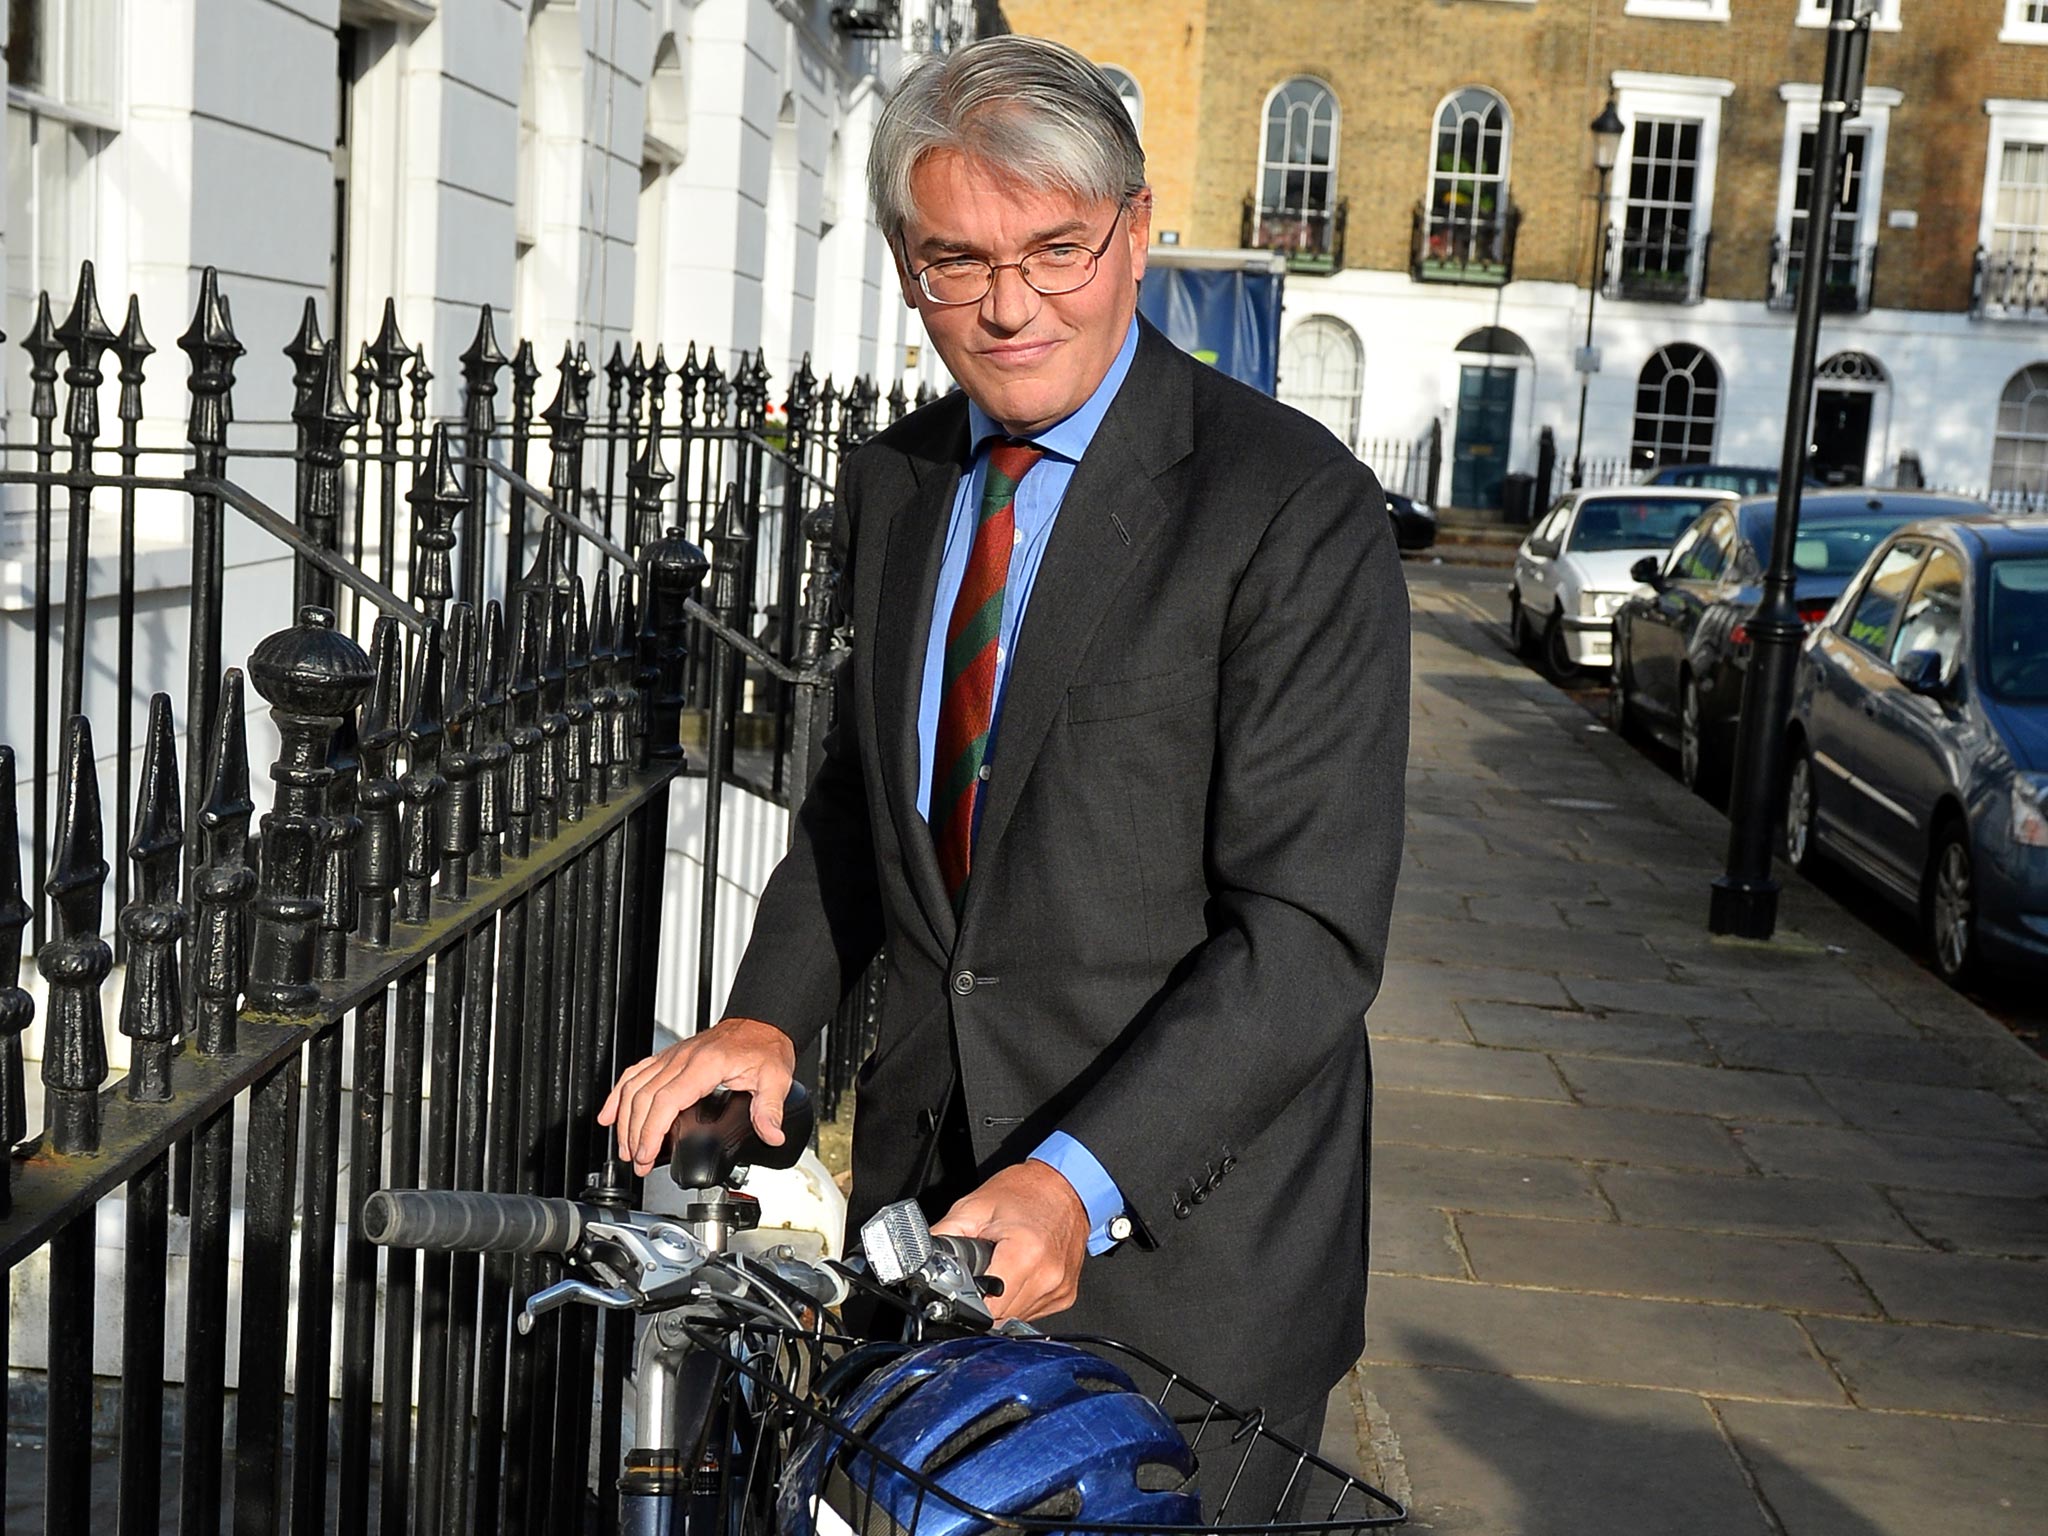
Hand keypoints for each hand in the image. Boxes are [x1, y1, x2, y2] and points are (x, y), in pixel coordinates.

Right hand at [596, 1017, 796, 1175]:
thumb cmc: (764, 1047)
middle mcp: (682, 1059)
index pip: (666, 1101)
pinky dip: (618, 1094)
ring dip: (623, 1119)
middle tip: (638, 1162)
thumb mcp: (775, 1078)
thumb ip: (770, 1109)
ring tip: (624, 1148)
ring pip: (634, 1087)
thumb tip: (771, 1135)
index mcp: (704, 1065)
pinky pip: (635, 1073)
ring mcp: (672, 1057)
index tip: (646, 1154)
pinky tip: (609, 1113)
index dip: (651, 1131)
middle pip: (644, 1098)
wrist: (760, 1023)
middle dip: (635, 1134)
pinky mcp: (668, 1058)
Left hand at [932, 1161, 1088, 1323]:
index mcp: (1025, 1254)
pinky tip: (1017, 1275)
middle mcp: (1047, 1276)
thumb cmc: (1025, 1191)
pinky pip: (1032, 1312)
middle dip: (983, 1301)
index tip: (961, 1292)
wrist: (1066, 1185)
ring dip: (1002, 1302)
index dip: (967, 1303)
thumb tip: (922, 1260)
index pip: (988, 1309)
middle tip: (980, 1274)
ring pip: (1016, 1318)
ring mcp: (1059, 1289)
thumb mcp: (973, 1206)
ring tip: (1001, 1269)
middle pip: (1000, 1317)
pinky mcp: (1065, 1295)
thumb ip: (944, 1236)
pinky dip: (1019, 1298)